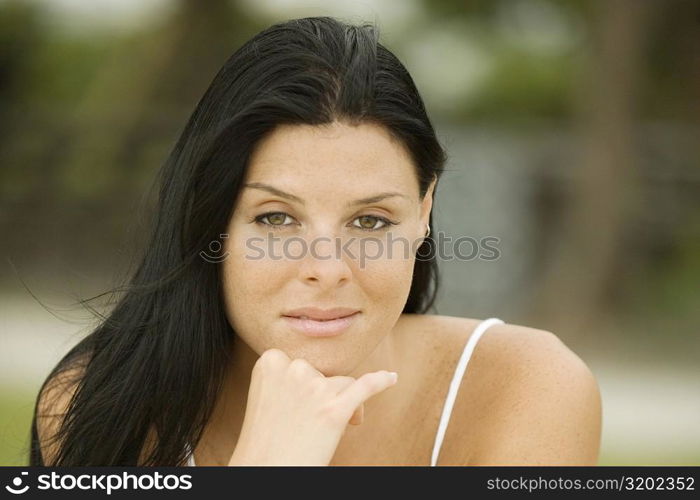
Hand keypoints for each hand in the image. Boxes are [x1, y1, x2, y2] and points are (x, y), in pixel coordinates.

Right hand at [227, 348, 397, 465]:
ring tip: (323, 431)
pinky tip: (392, 378)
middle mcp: (293, 369)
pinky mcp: (336, 409)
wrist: (266, 472)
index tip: (297, 406)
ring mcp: (316, 388)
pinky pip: (367, 387)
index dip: (306, 387)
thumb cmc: (266, 441)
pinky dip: (381, 381)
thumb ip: (289, 379)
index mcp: (271, 361)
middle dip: (323, 395)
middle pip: (324, 374)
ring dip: (341, 405)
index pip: (303, 363)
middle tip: (307, 424)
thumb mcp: (266, 397)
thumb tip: (326, 376)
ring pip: (343, 385)